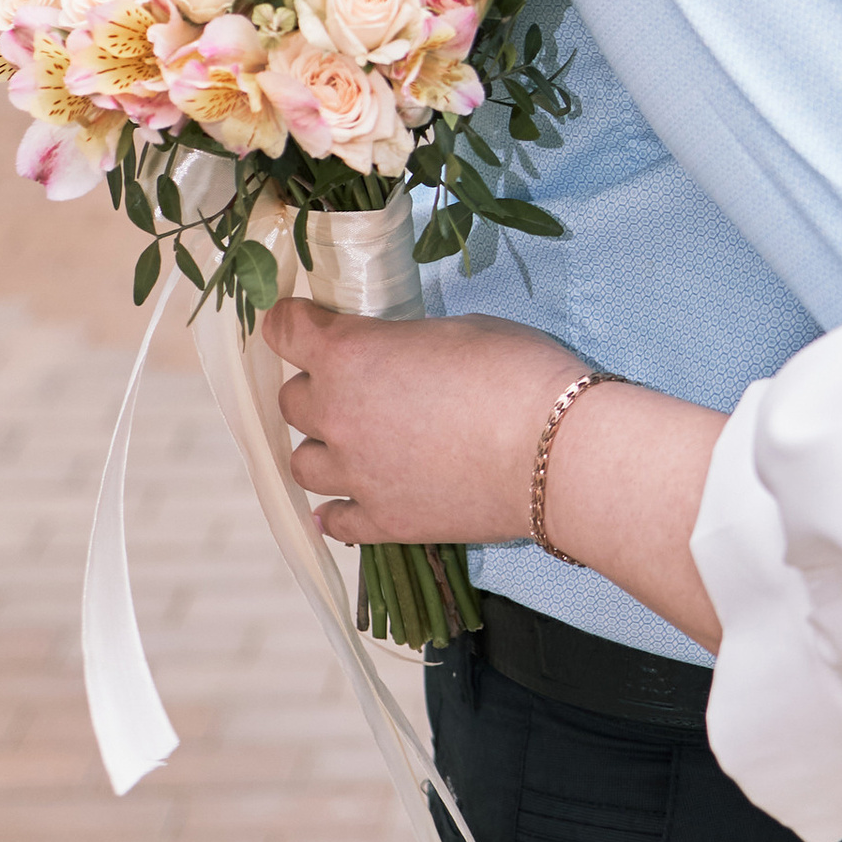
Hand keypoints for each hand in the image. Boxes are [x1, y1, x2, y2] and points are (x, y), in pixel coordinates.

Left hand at [263, 298, 580, 553]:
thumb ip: (407, 345)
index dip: (292, 321)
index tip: (303, 320)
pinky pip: (336, 520)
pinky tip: (351, 500)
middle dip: (317, 386)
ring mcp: (357, 475)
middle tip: (356, 383)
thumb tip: (401, 357)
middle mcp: (338, 415)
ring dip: (324, 447)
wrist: (556, 452)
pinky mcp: (384, 521)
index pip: (285, 330)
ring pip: (304, 463)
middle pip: (291, 400)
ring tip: (357, 442)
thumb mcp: (459, 330)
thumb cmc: (518, 373)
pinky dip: (338, 509)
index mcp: (350, 355)